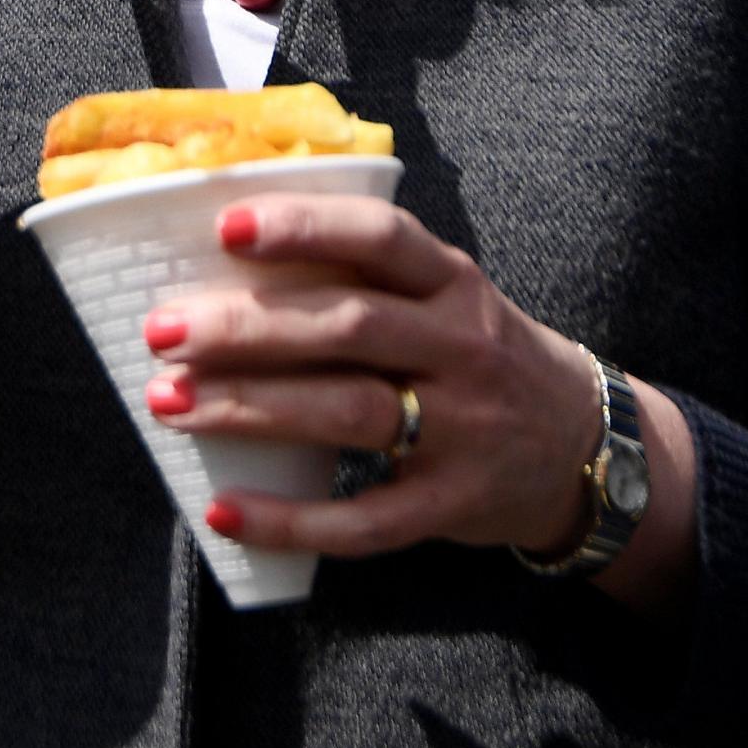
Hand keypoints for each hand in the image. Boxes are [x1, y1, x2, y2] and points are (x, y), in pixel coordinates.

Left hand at [143, 193, 697, 607]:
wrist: (584, 446)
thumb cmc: (478, 355)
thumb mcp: (447, 296)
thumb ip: (364, 277)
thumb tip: (224, 256)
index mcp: (453, 283)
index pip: (381, 238)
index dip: (304, 229)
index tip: (225, 227)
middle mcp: (462, 347)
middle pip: (347, 329)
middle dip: (246, 328)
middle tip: (163, 330)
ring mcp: (461, 430)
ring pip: (348, 413)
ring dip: (249, 409)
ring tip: (171, 402)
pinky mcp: (450, 505)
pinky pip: (364, 519)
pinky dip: (290, 520)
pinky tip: (224, 511)